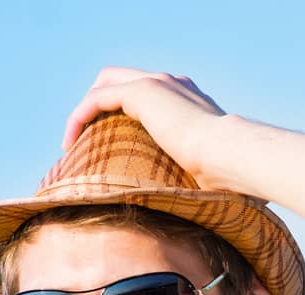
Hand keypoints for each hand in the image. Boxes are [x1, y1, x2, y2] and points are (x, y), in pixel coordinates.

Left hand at [61, 67, 228, 186]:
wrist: (233, 155)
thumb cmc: (232, 172)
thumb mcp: (211, 168)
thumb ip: (201, 173)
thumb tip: (206, 206)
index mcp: (190, 97)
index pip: (149, 93)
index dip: (126, 113)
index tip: (114, 145)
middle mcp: (173, 83)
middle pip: (121, 79)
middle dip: (100, 104)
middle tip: (88, 137)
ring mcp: (158, 82)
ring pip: (105, 84)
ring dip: (86, 111)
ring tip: (73, 142)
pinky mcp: (142, 91)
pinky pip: (96, 100)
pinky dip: (79, 118)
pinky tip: (71, 143)